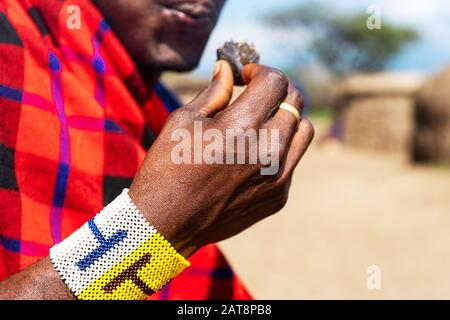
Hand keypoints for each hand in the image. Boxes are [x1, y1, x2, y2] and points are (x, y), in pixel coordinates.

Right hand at [129, 60, 313, 256]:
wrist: (167, 225)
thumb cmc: (167, 169)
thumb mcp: (183, 122)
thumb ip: (213, 91)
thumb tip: (228, 68)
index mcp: (242, 126)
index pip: (275, 81)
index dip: (260, 71)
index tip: (246, 77)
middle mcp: (268, 151)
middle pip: (295, 101)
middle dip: (274, 91)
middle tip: (253, 96)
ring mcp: (278, 177)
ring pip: (303, 131)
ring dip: (286, 119)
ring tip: (259, 125)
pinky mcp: (278, 197)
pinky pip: (292, 161)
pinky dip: (280, 150)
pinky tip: (252, 157)